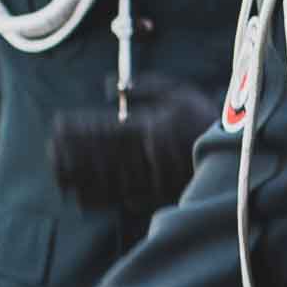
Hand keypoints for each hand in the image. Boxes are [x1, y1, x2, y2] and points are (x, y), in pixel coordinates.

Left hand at [47, 91, 206, 212]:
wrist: (236, 159)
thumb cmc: (205, 121)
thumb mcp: (179, 93)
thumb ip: (145, 87)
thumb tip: (112, 86)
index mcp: (147, 128)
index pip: (103, 128)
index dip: (78, 129)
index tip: (58, 126)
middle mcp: (143, 155)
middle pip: (98, 156)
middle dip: (72, 155)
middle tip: (50, 153)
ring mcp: (147, 179)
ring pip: (105, 179)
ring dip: (79, 178)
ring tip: (58, 176)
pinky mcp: (155, 197)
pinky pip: (120, 200)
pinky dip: (99, 199)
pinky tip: (81, 199)